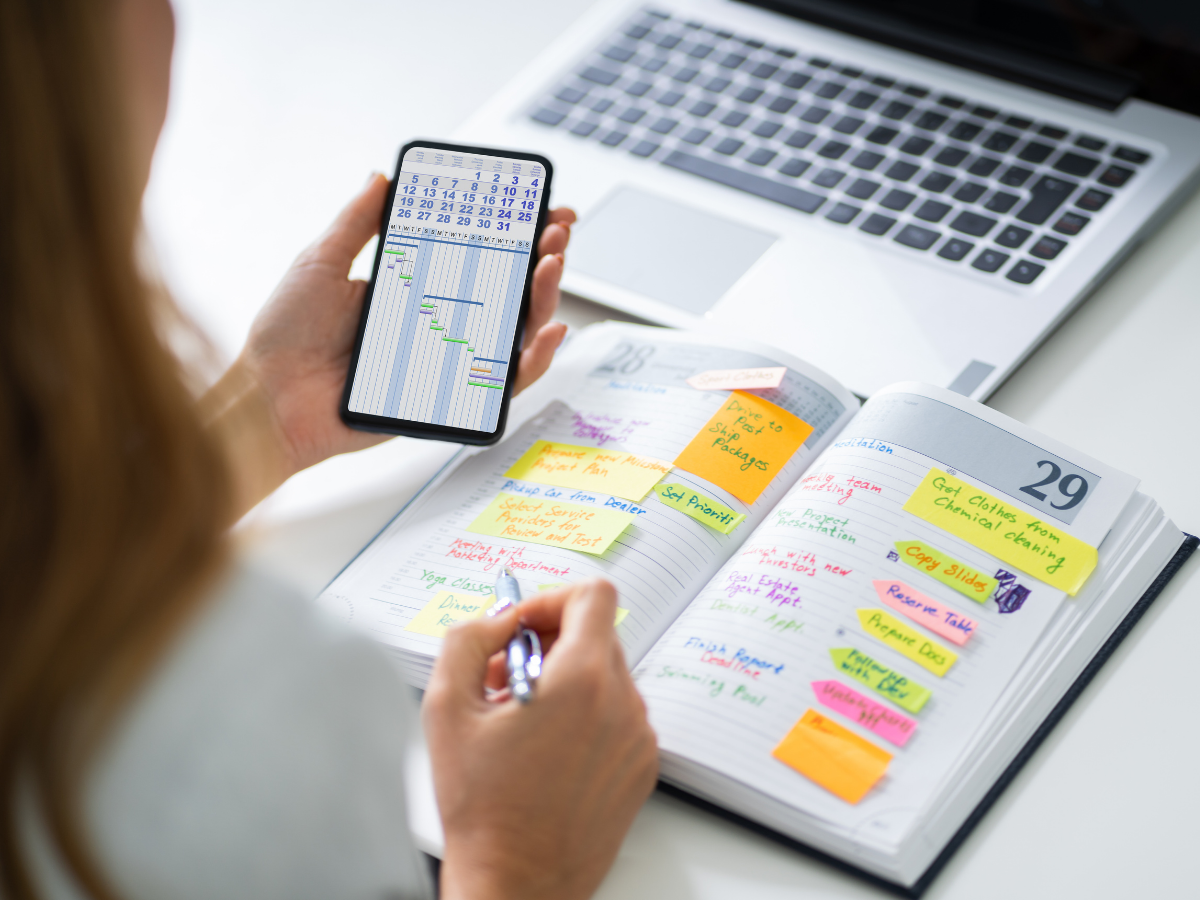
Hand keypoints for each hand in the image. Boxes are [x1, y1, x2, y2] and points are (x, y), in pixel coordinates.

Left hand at [232, 173, 575, 476]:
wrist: (269, 399)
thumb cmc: (285, 337)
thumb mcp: (320, 263)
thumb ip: (355, 222)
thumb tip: (381, 177)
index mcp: (411, 289)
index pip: (476, 256)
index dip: (514, 234)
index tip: (539, 208)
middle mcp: (436, 324)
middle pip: (507, 291)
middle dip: (542, 258)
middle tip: (556, 231)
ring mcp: (446, 362)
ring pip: (514, 333)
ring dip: (544, 298)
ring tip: (552, 266)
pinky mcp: (447, 400)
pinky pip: (502, 384)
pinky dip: (534, 361)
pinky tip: (548, 332)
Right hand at [423, 580, 657, 899]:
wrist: (516, 883)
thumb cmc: (483, 808)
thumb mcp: (447, 708)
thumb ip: (468, 640)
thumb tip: (498, 619)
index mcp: (582, 681)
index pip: (593, 596)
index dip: (551, 600)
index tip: (522, 626)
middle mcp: (622, 704)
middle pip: (598, 634)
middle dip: (549, 642)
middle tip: (506, 677)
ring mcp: (638, 737)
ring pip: (607, 674)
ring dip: (565, 679)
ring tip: (522, 719)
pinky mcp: (641, 767)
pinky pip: (618, 714)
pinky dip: (585, 714)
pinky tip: (545, 747)